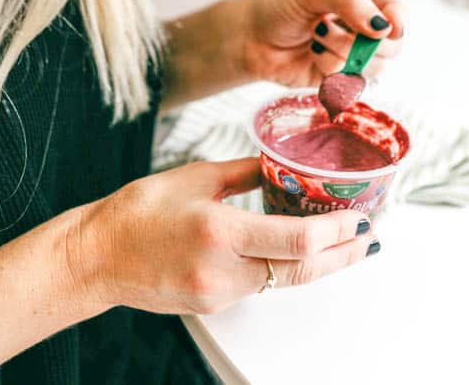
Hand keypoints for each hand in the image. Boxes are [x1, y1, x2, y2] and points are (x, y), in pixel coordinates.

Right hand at [70, 157, 378, 316]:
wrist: (98, 257)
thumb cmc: (138, 212)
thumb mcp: (195, 178)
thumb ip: (244, 172)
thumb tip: (279, 163)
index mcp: (219, 231)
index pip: (296, 241)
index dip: (337, 233)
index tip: (359, 218)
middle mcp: (223, 271)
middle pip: (302, 270)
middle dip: (343, 255)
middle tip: (370, 237)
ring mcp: (220, 294)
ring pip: (284, 280)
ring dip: (318, 262)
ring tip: (344, 241)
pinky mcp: (215, 304)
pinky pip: (260, 285)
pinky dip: (284, 267)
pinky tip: (295, 250)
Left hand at [241, 0, 404, 88]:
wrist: (249, 38)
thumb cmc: (279, 7)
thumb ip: (349, 0)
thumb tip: (381, 25)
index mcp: (362, 1)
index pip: (396, 12)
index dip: (397, 21)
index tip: (386, 27)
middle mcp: (361, 30)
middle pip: (392, 46)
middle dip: (363, 41)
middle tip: (327, 28)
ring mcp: (351, 57)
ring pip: (372, 67)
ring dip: (341, 53)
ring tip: (315, 38)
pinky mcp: (337, 80)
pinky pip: (350, 83)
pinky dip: (330, 72)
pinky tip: (312, 57)